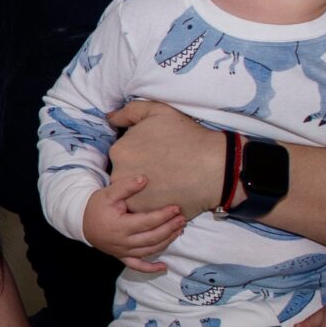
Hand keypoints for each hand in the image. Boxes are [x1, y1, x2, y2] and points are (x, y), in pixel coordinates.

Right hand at [82, 174, 183, 273]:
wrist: (82, 222)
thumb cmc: (97, 207)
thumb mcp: (108, 193)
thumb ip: (126, 186)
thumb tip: (144, 179)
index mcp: (121, 226)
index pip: (148, 222)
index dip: (163, 216)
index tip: (176, 208)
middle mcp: (123, 242)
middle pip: (152, 237)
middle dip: (170, 228)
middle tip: (182, 219)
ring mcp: (123, 251)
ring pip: (149, 250)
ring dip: (166, 242)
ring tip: (179, 230)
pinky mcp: (122, 257)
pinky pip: (137, 266)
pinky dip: (150, 269)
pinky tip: (163, 267)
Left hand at [106, 102, 229, 219]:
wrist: (215, 166)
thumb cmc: (187, 136)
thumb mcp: (157, 111)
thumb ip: (129, 112)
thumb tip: (110, 118)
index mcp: (119, 151)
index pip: (122, 154)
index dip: (141, 154)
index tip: (157, 154)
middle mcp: (118, 176)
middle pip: (124, 175)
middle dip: (141, 172)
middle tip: (165, 168)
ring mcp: (131, 197)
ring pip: (133, 194)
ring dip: (146, 190)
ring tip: (168, 182)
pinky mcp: (146, 215)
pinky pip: (145, 209)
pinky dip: (155, 203)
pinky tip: (170, 194)